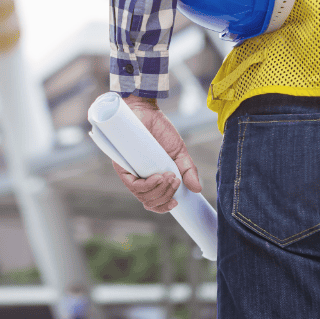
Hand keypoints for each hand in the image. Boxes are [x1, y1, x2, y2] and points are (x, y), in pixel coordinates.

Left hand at [112, 94, 201, 212]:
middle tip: (176, 181)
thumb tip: (198, 189)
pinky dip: (148, 185)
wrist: (146, 111)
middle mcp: (138, 178)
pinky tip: (158, 177)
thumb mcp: (179, 152)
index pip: (153, 201)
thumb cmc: (160, 131)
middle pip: (148, 201)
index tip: (175, 203)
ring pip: (141, 195)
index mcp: (151, 178)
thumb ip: (188, 170)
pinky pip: (132, 184)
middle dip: (165, 196)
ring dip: (159, 191)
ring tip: (170, 177)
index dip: (163, 207)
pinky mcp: (121, 165)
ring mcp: (129, 172)